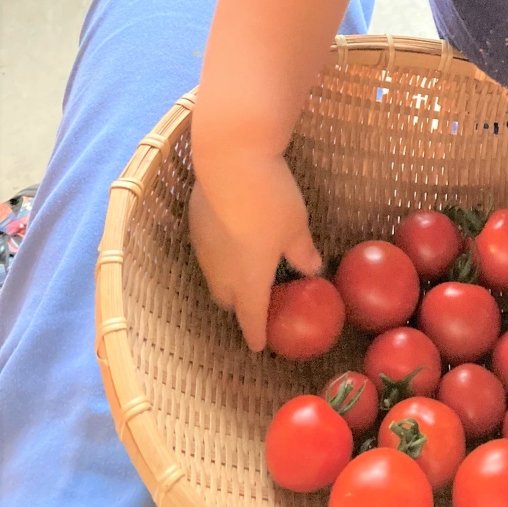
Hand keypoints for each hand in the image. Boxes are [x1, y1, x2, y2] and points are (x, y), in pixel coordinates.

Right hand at [189, 156, 321, 351]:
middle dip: (240, 305)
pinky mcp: (195, 224)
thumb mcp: (296, 228)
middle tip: (258, 299)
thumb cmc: (271, 202)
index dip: (255, 333)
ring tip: (247, 268)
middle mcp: (220, 270)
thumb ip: (302, 253)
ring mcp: (203, 247)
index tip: (259, 346)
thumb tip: (312, 269)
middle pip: (226, 299)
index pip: (250, 317)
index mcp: (248, 279)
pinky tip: (234, 237)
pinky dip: (221, 253)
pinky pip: (208, 251)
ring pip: (214, 275)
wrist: (230, 160)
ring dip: (228, 279)